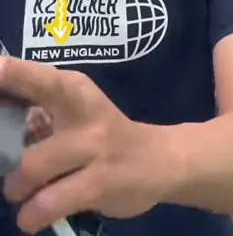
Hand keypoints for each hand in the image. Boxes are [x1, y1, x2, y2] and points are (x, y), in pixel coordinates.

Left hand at [0, 56, 169, 233]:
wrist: (161, 158)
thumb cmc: (104, 131)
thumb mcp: (74, 110)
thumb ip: (36, 111)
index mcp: (72, 88)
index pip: (33, 76)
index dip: (5, 74)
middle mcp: (81, 111)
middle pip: (18, 133)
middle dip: (3, 161)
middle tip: (10, 171)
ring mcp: (92, 147)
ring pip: (29, 172)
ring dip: (15, 190)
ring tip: (22, 194)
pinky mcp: (99, 182)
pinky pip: (48, 204)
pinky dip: (32, 215)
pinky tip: (33, 215)